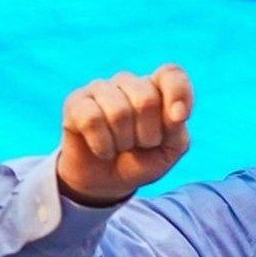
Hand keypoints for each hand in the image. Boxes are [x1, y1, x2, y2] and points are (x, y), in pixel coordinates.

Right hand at [57, 64, 193, 205]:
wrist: (106, 182)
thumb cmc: (142, 160)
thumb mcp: (170, 151)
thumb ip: (177, 130)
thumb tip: (176, 115)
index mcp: (157, 88)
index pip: (172, 74)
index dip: (179, 93)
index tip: (180, 118)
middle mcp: (129, 82)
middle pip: (147, 100)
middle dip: (148, 135)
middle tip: (141, 145)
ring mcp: (100, 89)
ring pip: (119, 112)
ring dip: (124, 142)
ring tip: (121, 147)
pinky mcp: (75, 102)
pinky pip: (92, 119)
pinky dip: (103, 145)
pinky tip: (103, 150)